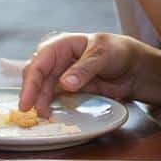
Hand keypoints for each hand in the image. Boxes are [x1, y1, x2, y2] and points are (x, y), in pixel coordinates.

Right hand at [20, 32, 143, 116]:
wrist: (134, 68)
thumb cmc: (118, 52)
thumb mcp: (102, 56)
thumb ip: (84, 69)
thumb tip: (64, 84)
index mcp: (62, 45)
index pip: (40, 62)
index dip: (31, 82)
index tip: (27, 101)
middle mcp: (57, 59)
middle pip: (36, 75)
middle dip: (31, 93)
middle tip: (30, 112)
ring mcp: (62, 74)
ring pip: (43, 87)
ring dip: (40, 101)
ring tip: (42, 116)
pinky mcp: (69, 88)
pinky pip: (54, 96)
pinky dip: (49, 104)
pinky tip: (48, 113)